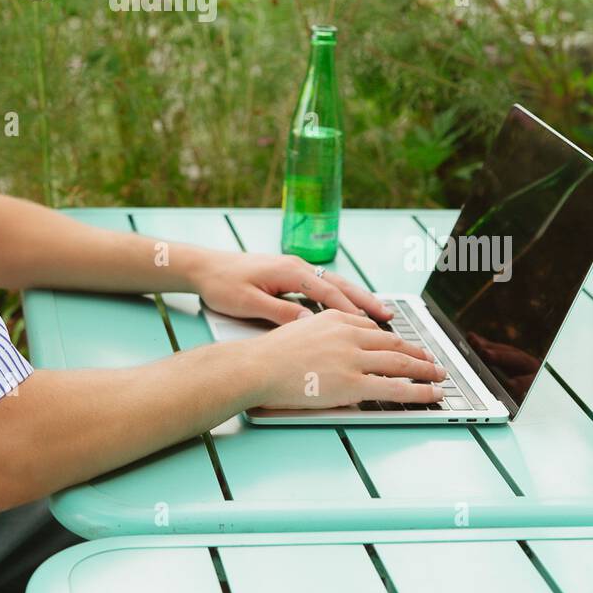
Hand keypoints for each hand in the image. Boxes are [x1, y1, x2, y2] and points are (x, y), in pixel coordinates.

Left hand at [192, 249, 395, 325]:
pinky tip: (347, 309)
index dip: (350, 310)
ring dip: (355, 297)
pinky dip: (339, 296)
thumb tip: (309, 325)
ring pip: (333, 283)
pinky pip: (322, 284)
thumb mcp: (248, 303)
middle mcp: (296, 266)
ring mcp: (294, 268)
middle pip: (338, 283)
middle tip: (389, 316)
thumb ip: (280, 313)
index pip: (327, 292)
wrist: (203, 267)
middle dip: (364, 300)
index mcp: (289, 271)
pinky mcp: (289, 273)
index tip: (371, 326)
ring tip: (378, 313)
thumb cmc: (222, 284)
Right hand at [251, 308, 447, 410]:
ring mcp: (353, 358)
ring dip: (425, 369)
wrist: (255, 366)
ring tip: (438, 375)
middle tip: (431, 359)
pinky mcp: (354, 383)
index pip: (371, 329)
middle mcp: (348, 333)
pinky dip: (419, 390)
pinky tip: (431, 393)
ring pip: (400, 363)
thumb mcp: (298, 331)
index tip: (403, 345)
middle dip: (416, 352)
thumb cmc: (267, 355)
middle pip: (392, 343)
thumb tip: (336, 351)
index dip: (392, 339)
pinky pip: (395, 388)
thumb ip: (322, 336)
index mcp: (334, 319)